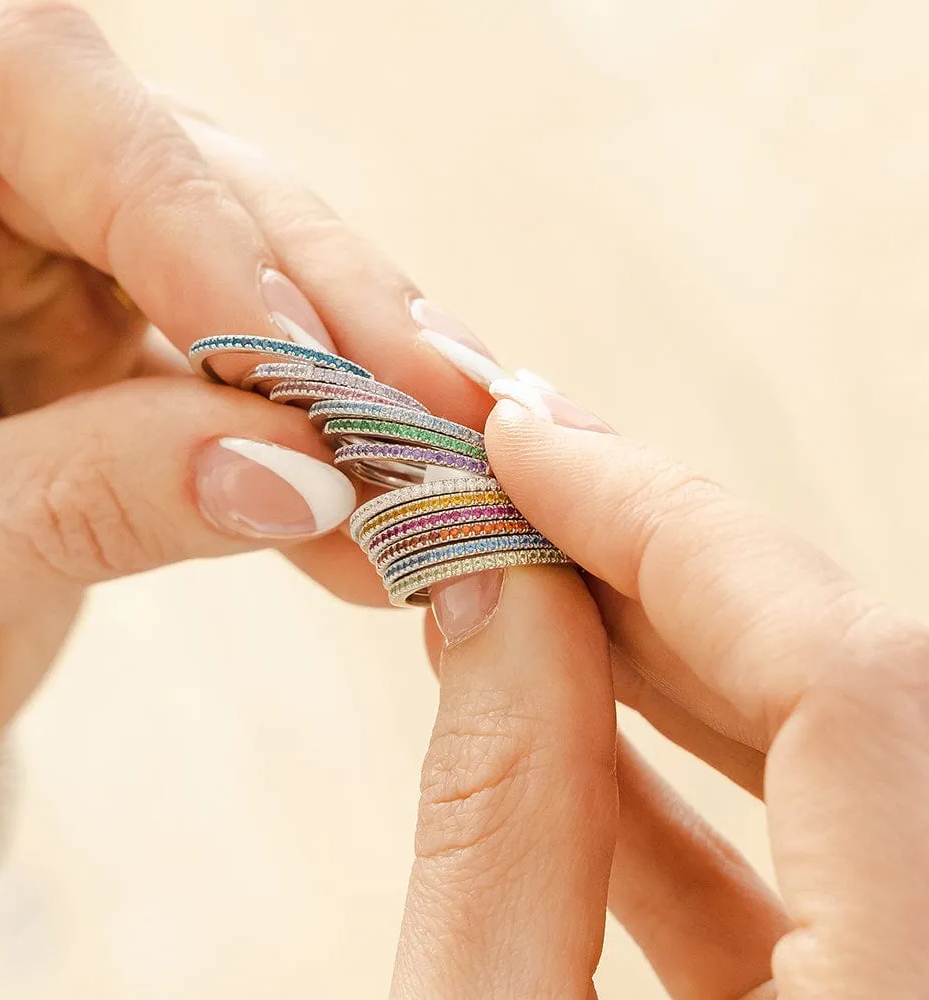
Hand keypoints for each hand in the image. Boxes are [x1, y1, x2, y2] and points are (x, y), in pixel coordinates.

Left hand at [0, 0, 494, 909]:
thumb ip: (82, 495)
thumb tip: (300, 474)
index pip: (28, 86)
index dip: (177, 202)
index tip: (287, 347)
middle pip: (179, 176)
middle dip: (322, 300)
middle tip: (439, 404)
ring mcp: (42, 284)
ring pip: (242, 284)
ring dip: (350, 385)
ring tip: (437, 471)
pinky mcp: (106, 372)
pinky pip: (237, 393)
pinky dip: (311, 462)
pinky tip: (376, 530)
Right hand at [391, 388, 928, 997]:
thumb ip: (496, 820)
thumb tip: (485, 588)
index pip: (853, 683)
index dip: (674, 529)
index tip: (524, 446)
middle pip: (854, 695)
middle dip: (661, 569)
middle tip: (518, 486)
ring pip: (834, 766)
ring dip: (664, 665)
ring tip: (525, 585)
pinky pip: (812, 869)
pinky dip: (680, 793)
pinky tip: (564, 739)